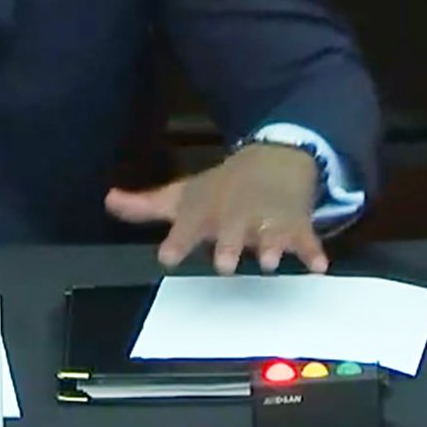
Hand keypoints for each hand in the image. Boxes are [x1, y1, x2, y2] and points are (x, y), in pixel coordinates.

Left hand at [104, 145, 327, 274]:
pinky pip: (307, 239)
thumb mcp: (182, 195)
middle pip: (232, 231)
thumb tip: (108, 201)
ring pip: (270, 234)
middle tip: (224, 264)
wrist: (271, 160)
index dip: (177, 241)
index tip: (167, 257)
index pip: (187, 226)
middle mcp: (235, 215)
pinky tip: (317, 265)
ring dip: (270, 246)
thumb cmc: (219, 188)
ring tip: (269, 261)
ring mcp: (267, 220)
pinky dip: (313, 251)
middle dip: (228, 245)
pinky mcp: (296, 224)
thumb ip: (146, 205)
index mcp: (206, 210)